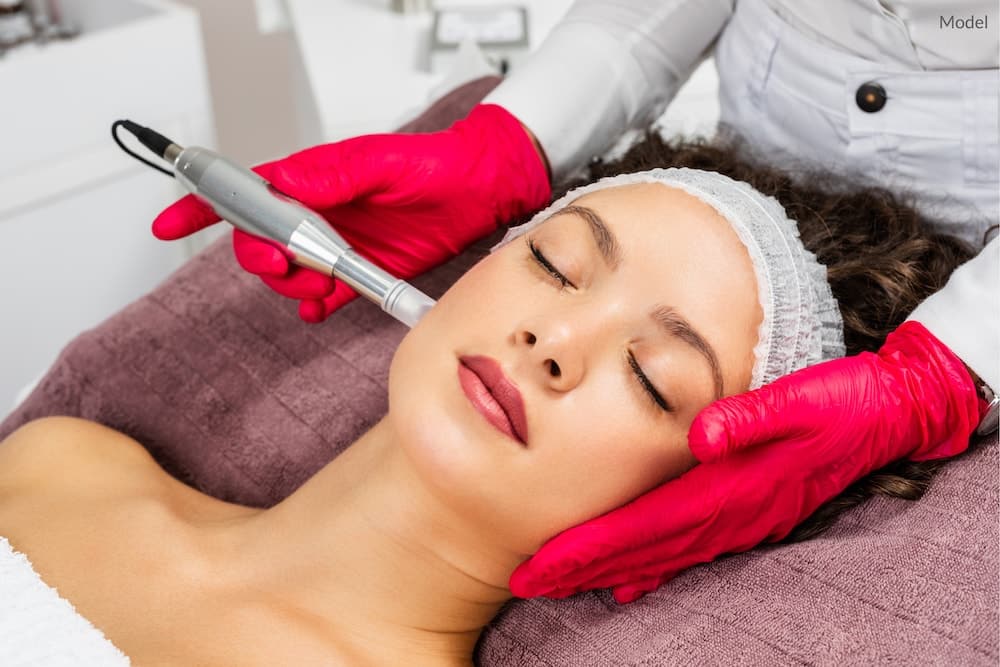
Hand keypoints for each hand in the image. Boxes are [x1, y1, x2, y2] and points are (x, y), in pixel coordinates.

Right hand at [151, 104, 550, 321]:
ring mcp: (338, 245)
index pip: (246, 192)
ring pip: (289, 274)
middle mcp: (319, 213)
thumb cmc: (434, 166)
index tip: (169, 224)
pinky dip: (315, 306)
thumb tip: (283, 185)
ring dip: (293, 287)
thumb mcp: (381, 163)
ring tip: (321, 285)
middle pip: (260, 242)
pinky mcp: (362, 272)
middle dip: (261, 259)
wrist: (480, 194)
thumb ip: (331, 176)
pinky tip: (324, 306)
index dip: (201, 207)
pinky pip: (323, 296)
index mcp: (313, 180)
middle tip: (288, 265)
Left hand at [509, 321, 980, 602]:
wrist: (889, 411)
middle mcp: (731, 513)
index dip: (590, 549)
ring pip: (661, 554)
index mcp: (732, 488)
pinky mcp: (747, 510)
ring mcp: (740, 518)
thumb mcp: (802, 397)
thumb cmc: (842, 399)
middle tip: (528, 581)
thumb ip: (751, 417)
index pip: (645, 526)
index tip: (541, 565)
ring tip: (561, 581)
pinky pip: (689, 547)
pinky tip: (629, 578)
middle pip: (642, 550)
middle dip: (582, 568)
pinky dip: (653, 564)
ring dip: (608, 570)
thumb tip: (700, 435)